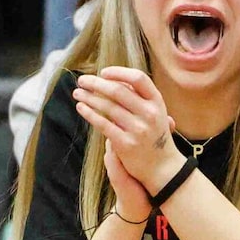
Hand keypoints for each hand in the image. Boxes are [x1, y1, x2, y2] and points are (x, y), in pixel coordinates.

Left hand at [73, 65, 184, 195]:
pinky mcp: (126, 144)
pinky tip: (81, 107)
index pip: (139, 78)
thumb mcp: (155, 113)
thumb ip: (138, 97)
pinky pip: (103, 124)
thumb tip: (113, 80)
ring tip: (77, 93)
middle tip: (82, 80)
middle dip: (96, 83)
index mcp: (157, 102)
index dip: (119, 72)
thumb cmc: (154, 135)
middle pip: (118, 90)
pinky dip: (89, 113)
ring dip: (89, 97)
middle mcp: (149, 114)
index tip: (103, 72)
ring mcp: (138, 129)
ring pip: (107, 106)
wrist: (162, 167)